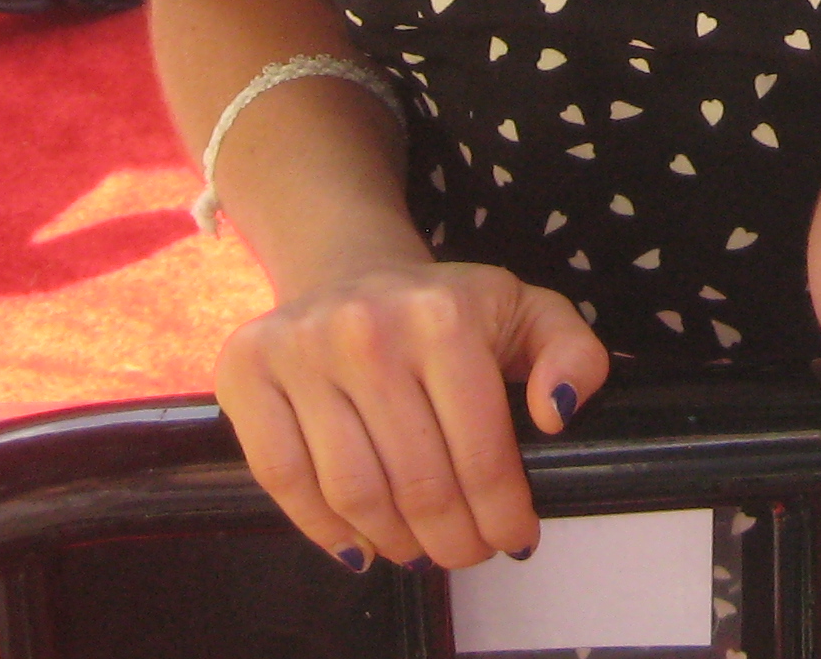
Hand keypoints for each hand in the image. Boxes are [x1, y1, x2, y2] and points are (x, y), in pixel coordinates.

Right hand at [215, 258, 611, 570]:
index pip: (480, 452)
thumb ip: (573, 354)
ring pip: (352, 492)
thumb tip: (556, 413)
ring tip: (420, 549)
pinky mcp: (247, 371)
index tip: (515, 537)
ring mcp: (300, 350)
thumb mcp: (528, 312)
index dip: (503, 514)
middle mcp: (366, 330)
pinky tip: (360, 543)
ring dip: (394, 542)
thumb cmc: (445, 307)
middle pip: (417, 484)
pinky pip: (283, 479)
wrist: (349, 269)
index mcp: (444, 317)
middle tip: (467, 551)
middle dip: (453, 539)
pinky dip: (324, 528)